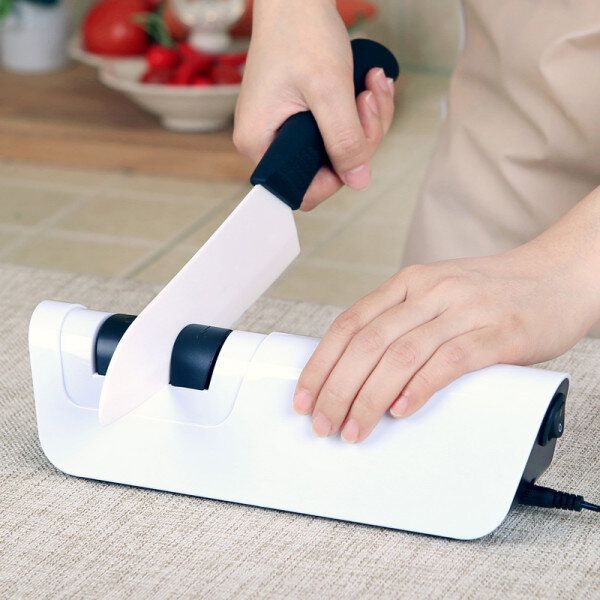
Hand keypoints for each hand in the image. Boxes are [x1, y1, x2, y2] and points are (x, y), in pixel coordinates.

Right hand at [233, 0, 395, 210]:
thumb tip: (358, 181)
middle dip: (359, 139)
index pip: (300, 189)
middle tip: (368, 100)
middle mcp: (268, 140)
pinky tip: (366, 85)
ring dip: (366, 121)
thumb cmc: (300, 32)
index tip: (356, 147)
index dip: (335, 177)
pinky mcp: (301, 117)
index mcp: (259, 141)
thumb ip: (344, 139)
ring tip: (371, 85)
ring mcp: (285, 129)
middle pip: (325, 169)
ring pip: (337, 150)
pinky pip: (337, 131)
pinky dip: (359, 113)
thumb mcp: (329, 89)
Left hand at [293, 192, 599, 441]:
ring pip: (400, 355)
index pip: (349, 324)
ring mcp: (464, 310)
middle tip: (323, 424)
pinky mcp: (498, 333)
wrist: (557, 276)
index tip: (305, 398)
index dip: (321, 364)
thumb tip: (358, 372)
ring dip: (369, 398)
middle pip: (367, 343)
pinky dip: (419, 388)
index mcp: (409, 283)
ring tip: (354, 429)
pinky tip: (400, 410)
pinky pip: (449, 361)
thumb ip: (403, 324)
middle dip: (337, 389)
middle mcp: (430, 292)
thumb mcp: (437, 296)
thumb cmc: (491, 294)